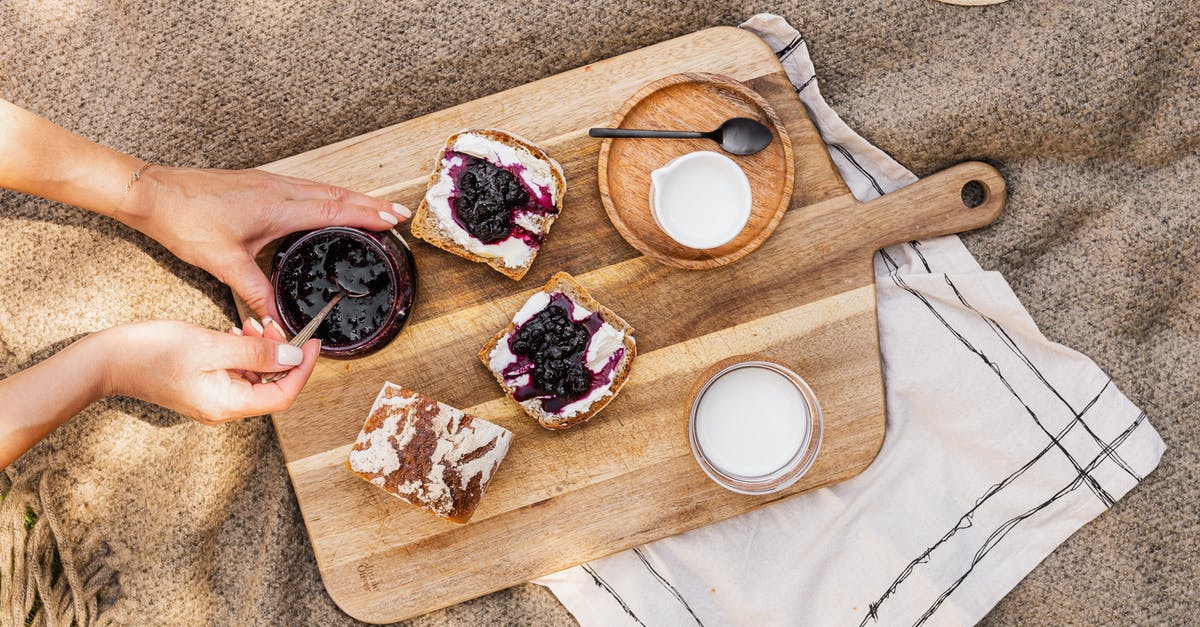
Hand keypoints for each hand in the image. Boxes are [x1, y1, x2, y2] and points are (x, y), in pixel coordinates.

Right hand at [99, 319, 320, 424]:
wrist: (108, 360)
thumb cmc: (153, 352)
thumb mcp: (212, 346)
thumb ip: (255, 354)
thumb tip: (292, 358)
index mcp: (228, 404)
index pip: (284, 395)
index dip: (304, 370)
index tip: (313, 343)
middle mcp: (223, 408)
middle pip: (271, 385)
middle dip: (280, 354)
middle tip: (272, 325)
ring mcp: (213, 399)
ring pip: (254, 376)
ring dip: (260, 349)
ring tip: (250, 324)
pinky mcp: (203, 387)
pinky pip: (236, 372)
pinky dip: (242, 352)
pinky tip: (234, 331)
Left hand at [120, 166, 410, 319]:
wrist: (153, 193)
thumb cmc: (186, 221)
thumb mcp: (223, 263)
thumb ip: (254, 291)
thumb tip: (275, 319)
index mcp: (277, 207)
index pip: (334, 209)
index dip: (366, 216)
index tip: (392, 221)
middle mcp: (279, 190)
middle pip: (336, 194)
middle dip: (370, 204)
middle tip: (397, 214)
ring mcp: (269, 183)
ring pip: (322, 187)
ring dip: (351, 197)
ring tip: (373, 207)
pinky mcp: (258, 183)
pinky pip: (306, 186)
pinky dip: (328, 194)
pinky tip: (327, 202)